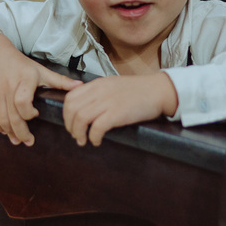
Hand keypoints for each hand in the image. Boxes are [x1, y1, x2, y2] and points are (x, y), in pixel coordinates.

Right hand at [0, 30, 80, 145]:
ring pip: (1, 119)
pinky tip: (4, 131)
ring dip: (9, 133)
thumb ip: (59, 80)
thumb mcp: (40, 70)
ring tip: (17, 140)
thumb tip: (80, 86)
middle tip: (29, 141)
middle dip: (21, 132)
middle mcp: (8, 87)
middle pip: (12, 116)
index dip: (29, 113)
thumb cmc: (19, 64)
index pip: (23, 102)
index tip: (36, 115)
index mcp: (24, 79)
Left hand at [61, 73, 177, 146]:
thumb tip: (85, 107)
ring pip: (80, 119)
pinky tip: (97, 141)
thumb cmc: (138, 91)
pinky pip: (97, 128)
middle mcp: (99, 91)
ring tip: (83, 141)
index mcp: (97, 84)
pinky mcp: (117, 113)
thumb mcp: (113, 85)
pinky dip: (93, 137)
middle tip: (76, 135)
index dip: (66, 114)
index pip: (70, 97)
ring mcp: (108, 102)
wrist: (158, 90)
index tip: (71, 123)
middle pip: (71, 109)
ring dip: (78, 133)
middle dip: (69, 125)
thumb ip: (98, 93)